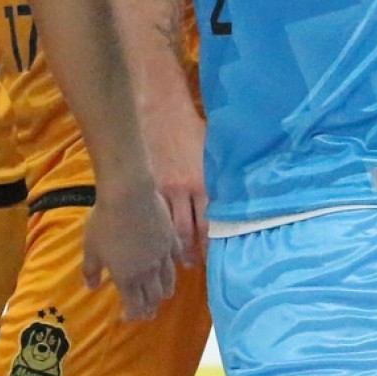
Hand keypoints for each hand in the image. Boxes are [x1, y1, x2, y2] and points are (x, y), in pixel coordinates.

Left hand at [83, 174, 181, 322]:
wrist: (129, 195)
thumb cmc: (104, 222)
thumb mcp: (91, 248)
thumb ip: (91, 270)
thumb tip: (91, 287)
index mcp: (127, 277)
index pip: (134, 305)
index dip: (132, 315)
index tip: (128, 317)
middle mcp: (148, 272)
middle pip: (153, 297)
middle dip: (150, 308)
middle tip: (148, 313)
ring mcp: (163, 255)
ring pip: (169, 281)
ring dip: (165, 291)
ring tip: (164, 295)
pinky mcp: (172, 238)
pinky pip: (178, 257)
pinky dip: (178, 265)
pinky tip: (180, 266)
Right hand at [141, 93, 207, 266]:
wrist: (160, 110)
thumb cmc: (189, 127)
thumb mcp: (211, 153)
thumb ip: (217, 177)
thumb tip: (231, 196)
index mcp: (204, 183)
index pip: (210, 223)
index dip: (210, 244)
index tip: (212, 258)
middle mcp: (185, 190)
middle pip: (188, 231)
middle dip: (190, 252)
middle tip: (191, 265)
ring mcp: (163, 190)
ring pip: (168, 227)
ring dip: (171, 245)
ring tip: (172, 260)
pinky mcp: (146, 186)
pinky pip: (152, 214)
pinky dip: (154, 230)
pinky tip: (154, 240)